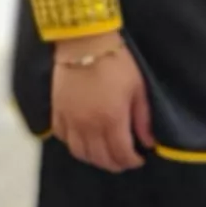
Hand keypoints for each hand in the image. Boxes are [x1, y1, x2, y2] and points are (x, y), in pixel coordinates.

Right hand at [46, 33, 148, 172]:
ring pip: (79, 152)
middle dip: (114, 164)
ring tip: (103, 154)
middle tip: (123, 160)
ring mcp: (70, 120)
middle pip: (100, 158)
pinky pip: (62, 137)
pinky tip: (82, 140)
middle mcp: (89, 126)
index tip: (138, 159)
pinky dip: (73, 144)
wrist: (84, 43)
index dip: (132, 161)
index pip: (121, 154)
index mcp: (112, 120)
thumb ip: (142, 119)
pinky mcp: (57, 111)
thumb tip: (148, 142)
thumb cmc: (116, 63)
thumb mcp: (137, 89)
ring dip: (93, 159)